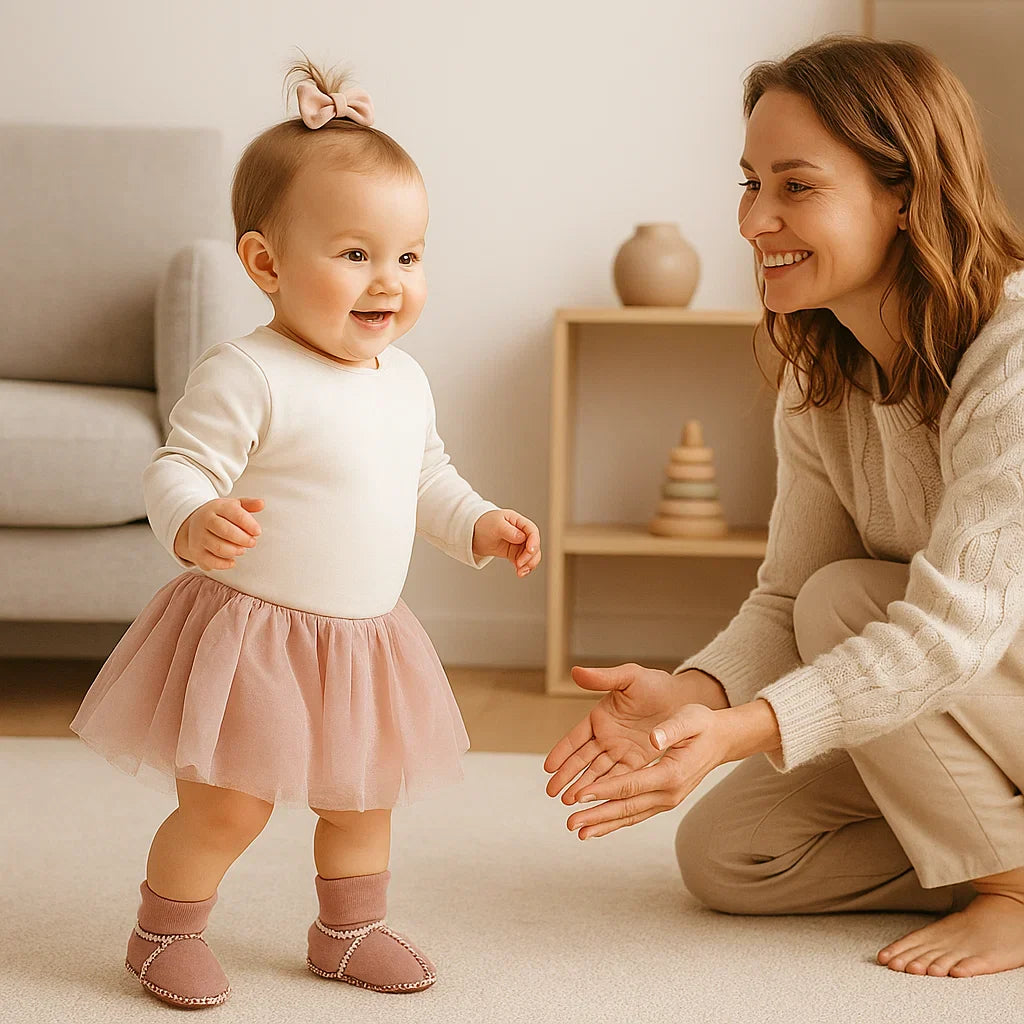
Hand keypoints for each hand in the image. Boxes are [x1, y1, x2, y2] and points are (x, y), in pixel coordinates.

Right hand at [173, 497, 264, 570]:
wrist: (196, 524)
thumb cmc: (220, 516)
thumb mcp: (233, 506)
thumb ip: (249, 504)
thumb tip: (261, 504)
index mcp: (217, 507)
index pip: (234, 513)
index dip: (248, 524)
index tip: (257, 531)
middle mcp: (205, 521)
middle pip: (225, 531)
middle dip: (242, 539)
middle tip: (252, 542)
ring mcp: (199, 537)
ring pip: (218, 547)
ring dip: (234, 551)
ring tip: (242, 550)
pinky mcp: (196, 552)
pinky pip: (210, 561)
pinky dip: (224, 564)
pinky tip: (232, 561)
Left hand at [472, 508, 540, 576]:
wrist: (473, 535)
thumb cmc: (484, 525)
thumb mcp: (495, 525)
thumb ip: (509, 530)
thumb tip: (521, 537)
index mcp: (518, 522)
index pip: (532, 531)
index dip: (534, 541)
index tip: (530, 550)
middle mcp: (522, 533)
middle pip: (534, 545)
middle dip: (530, 556)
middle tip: (520, 564)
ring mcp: (519, 544)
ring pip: (531, 556)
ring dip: (529, 564)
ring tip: (521, 572)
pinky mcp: (514, 554)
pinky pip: (524, 562)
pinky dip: (524, 568)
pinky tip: (519, 573)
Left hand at [543, 663, 735, 839]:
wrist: (721, 741)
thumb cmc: (702, 725)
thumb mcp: (689, 719)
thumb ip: (671, 729)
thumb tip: (653, 739)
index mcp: (672, 773)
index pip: (631, 785)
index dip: (604, 790)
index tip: (580, 795)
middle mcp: (670, 793)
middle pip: (628, 807)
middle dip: (597, 816)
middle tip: (570, 823)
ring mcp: (668, 800)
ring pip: (631, 816)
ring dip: (604, 824)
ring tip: (578, 831)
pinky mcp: (664, 799)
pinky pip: (637, 813)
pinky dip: (616, 821)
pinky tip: (598, 826)